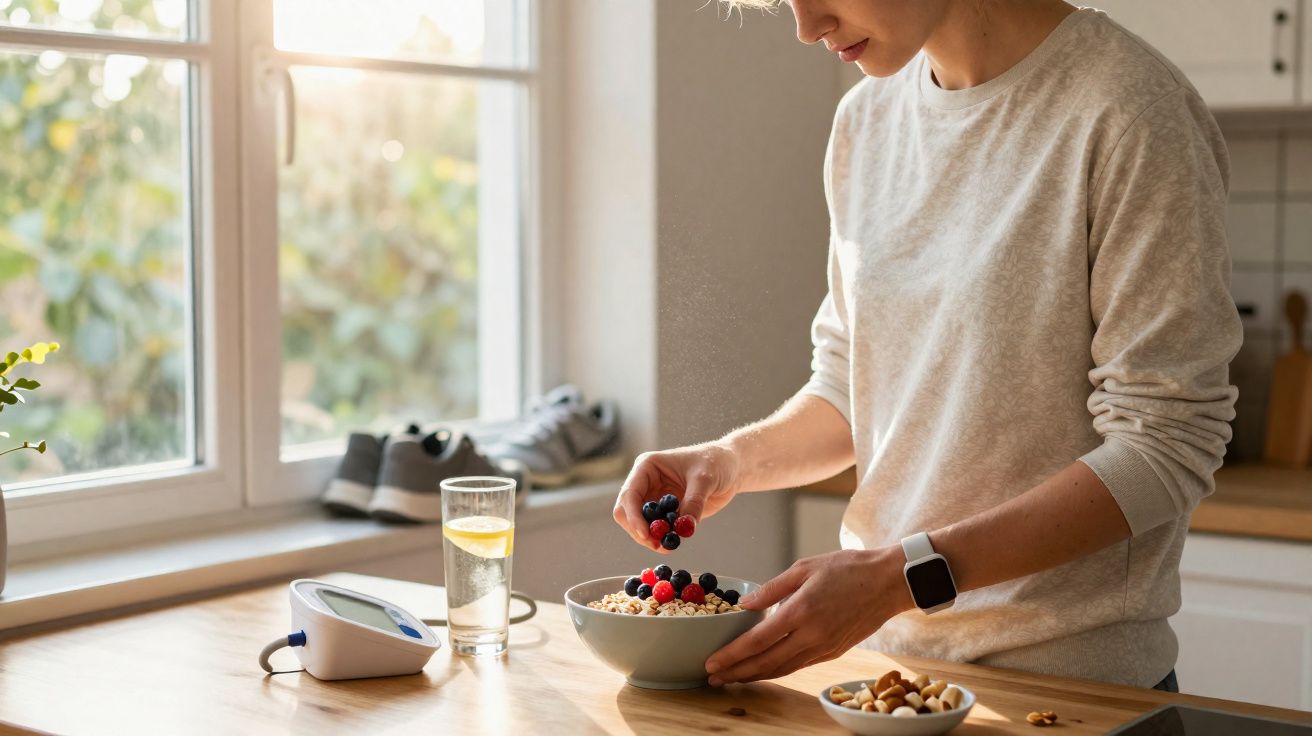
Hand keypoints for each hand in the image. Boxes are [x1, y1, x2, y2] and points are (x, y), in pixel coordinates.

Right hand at [612, 443, 740, 550]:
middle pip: (627, 512)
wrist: (730, 467)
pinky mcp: (666, 513)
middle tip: (658, 545)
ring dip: (651, 537)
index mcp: (647, 467)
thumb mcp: (705, 479)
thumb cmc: (715, 462)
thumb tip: (683, 528)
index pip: (630, 494)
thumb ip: (694, 503)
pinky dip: (663, 538)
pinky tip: (676, 539)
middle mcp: (645, 483)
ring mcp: (654, 499)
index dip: (634, 516)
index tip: (646, 535)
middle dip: (639, 530)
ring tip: (670, 545)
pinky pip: (657, 529)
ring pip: (640, 524)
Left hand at [704, 547, 912, 684]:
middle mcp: (812, 635)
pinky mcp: (835, 651)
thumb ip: (772, 589)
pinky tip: (765, 670)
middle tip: (713, 677)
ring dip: (755, 676)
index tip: (712, 662)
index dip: (732, 655)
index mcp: (801, 611)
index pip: (758, 641)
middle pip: (766, 663)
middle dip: (737, 673)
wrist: (889, 582)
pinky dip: (779, 670)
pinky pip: (800, 666)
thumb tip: (745, 605)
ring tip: (733, 678)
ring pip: (783, 669)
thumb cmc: (848, 568)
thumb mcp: (805, 568)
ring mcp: (825, 647)